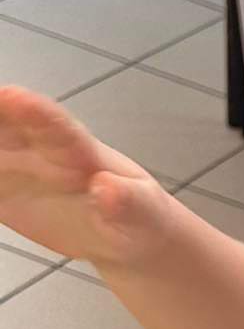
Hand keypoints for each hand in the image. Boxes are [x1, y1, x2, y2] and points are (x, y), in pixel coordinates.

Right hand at [0, 86, 169, 266]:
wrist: (123, 231)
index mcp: (77, 148)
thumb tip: (108, 190)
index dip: (29, 111)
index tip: (8, 97)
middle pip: (1, 122)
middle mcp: (38, 145)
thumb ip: (126, 203)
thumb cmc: (141, 216)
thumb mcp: (144, 215)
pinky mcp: (0, 187)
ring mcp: (14, 162)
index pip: (50, 124)